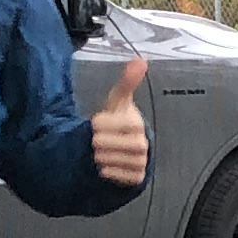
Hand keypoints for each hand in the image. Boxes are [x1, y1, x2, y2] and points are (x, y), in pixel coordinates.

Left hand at [91, 58, 148, 186]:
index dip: (100, 124)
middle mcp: (141, 143)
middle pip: (107, 144)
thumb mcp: (118, 102)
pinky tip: (107, 165)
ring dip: (100, 156)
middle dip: (98, 142)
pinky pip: (117, 176)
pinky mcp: (137, 177)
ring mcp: (141, 161)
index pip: (111, 124)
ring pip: (110, 160)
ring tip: (101, 152)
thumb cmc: (119, 123)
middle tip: (97, 140)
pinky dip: (108, 171)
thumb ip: (127, 82)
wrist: (127, 148)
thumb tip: (140, 60)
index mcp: (136, 122)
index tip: (96, 123)